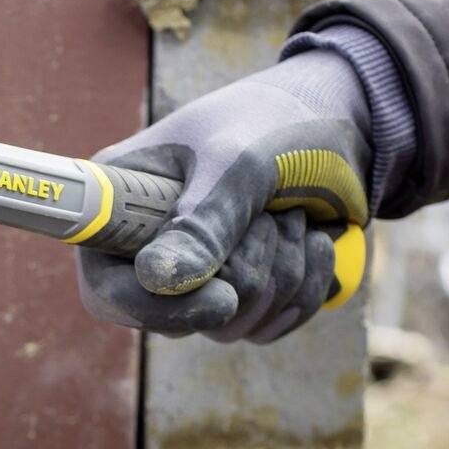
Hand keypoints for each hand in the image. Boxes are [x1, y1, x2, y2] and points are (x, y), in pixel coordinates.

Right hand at [77, 47, 371, 341]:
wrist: (343, 120)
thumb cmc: (279, 122)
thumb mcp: (240, 162)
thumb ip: (201, 221)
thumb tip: (157, 280)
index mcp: (121, 205)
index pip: (105, 287)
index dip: (151, 305)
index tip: (220, 295)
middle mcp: (148, 249)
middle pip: (172, 317)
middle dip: (242, 275)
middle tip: (272, 216)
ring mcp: (194, 277)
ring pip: (226, 326)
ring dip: (282, 275)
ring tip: (296, 217)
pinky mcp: (239, 294)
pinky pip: (264, 328)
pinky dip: (305, 289)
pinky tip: (315, 241)